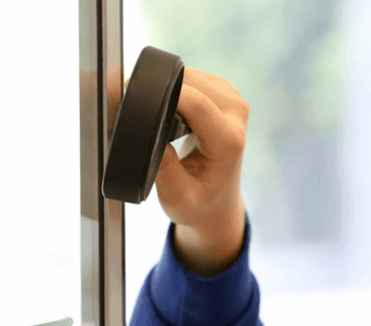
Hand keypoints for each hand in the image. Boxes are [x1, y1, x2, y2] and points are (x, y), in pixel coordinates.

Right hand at [154, 68, 248, 277]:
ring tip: (157, 116)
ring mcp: (234, 101)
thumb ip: (164, 169)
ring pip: (192, 76)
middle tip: (138, 111)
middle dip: (162, 91)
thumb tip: (149, 133)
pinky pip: (195, 78)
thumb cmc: (198, 203)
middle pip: (192, 84)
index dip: (162, 95)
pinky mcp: (226, 94)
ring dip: (170, 89)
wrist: (218, 203)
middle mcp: (237, 115)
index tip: (133, 97)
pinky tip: (171, 110)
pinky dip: (178, 88)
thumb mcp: (177, 197)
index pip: (196, 103)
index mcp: (228, 141)